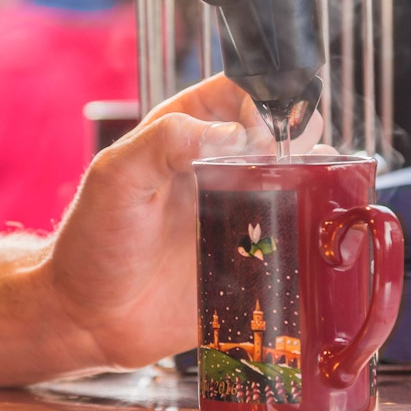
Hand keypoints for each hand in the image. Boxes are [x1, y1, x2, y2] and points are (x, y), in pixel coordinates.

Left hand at [46, 75, 323, 369]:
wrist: (91, 318)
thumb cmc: (94, 241)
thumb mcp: (117, 177)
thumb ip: (167, 140)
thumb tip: (235, 134)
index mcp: (186, 133)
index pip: (240, 92)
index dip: (261, 101)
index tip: (263, 135)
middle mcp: (221, 169)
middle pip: (281, 134)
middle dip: (302, 137)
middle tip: (297, 163)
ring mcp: (241, 215)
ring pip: (299, 184)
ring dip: (318, 183)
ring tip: (319, 196)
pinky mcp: (253, 261)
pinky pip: (296, 242)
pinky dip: (315, 236)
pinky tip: (316, 240)